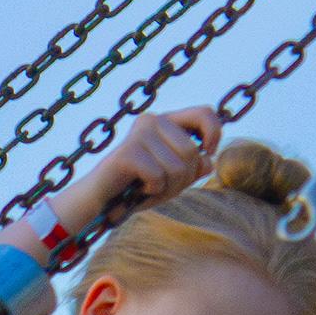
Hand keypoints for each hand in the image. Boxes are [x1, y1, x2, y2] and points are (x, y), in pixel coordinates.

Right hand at [70, 104, 223, 226]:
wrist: (102, 200)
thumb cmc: (140, 186)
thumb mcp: (174, 177)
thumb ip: (194, 166)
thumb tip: (209, 161)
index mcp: (166, 122)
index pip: (205, 113)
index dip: (214, 135)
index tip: (208, 154)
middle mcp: (152, 120)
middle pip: (192, 152)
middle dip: (183, 178)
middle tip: (162, 184)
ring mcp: (139, 134)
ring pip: (178, 167)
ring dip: (167, 188)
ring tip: (148, 187)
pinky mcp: (127, 152)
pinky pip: (159, 177)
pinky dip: (153, 191)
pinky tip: (139, 189)